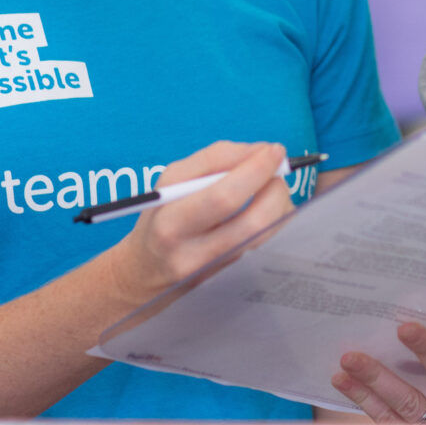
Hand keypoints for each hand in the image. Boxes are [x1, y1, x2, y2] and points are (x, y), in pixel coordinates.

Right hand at [107, 141, 294, 304]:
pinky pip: (262, 240)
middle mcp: (192, 252)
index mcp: (171, 222)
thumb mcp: (171, 182)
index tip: (274, 150)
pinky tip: (264, 204)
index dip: (255, 171)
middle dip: (275, 189)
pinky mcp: (229, 273)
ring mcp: (214, 268)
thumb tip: (260, 152)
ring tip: (272, 184)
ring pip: (264, 233)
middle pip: (252, 221)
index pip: (223, 196)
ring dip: (280, 202)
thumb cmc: (161, 216)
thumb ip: (213, 161)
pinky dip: (273, 216)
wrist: (145, 272)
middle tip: (280, 168)